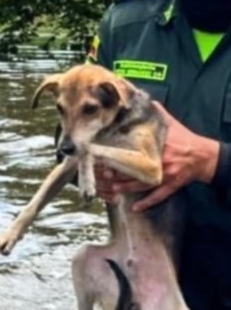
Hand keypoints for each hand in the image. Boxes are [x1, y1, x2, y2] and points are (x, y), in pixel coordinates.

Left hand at [96, 102, 218, 210]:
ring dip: (127, 188)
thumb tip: (145, 100)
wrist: (205, 156)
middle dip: (119, 173)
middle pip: (136, 169)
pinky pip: (157, 197)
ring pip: (143, 185)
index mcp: (159, 145)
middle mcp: (162, 161)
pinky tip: (134, 209)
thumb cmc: (186, 140)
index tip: (105, 156)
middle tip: (104, 174)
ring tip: (113, 188)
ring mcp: (167, 175)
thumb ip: (157, 114)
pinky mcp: (172, 186)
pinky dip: (146, 203)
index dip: (120, 154)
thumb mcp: (172, 124)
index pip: (136, 150)